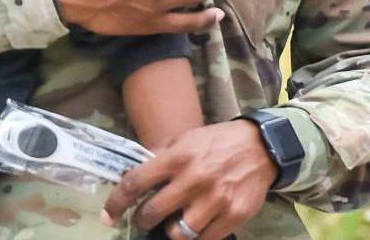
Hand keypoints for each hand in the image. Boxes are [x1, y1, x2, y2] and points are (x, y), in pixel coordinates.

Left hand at [101, 121, 278, 239]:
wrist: (260, 147)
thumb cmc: (217, 142)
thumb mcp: (186, 139)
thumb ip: (161, 157)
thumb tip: (133, 175)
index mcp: (178, 157)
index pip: (136, 182)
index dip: (117, 202)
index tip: (109, 215)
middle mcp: (194, 179)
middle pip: (153, 213)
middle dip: (142, 221)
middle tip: (144, 220)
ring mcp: (215, 200)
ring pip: (178, 234)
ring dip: (171, 231)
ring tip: (173, 223)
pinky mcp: (233, 216)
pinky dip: (196, 236)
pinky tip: (196, 226)